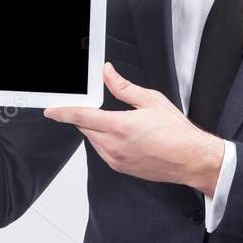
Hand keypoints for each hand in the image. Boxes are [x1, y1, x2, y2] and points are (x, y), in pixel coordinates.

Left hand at [44, 62, 224, 195]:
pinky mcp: (120, 168)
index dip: (63, 112)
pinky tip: (122, 135)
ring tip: (116, 121)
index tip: (51, 110)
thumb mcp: (151, 100)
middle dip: (84, 116)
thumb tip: (108, 74)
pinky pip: (102, 151)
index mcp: (120, 126)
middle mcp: (114, 146)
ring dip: (95, 129)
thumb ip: (123, 87)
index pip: (81, 117)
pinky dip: (104, 141)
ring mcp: (116, 160)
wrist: (191, 159)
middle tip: (94, 106)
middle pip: (85, 128)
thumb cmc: (177, 133)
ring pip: (93, 141)